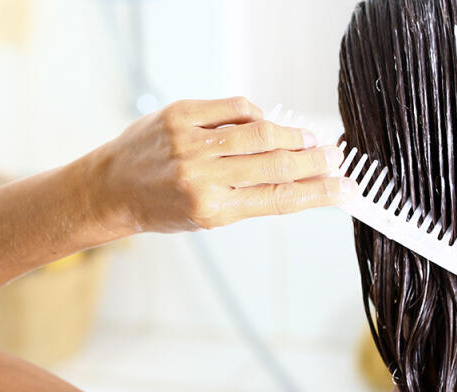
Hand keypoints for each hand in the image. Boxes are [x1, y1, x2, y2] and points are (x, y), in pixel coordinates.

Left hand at [90, 97, 352, 232]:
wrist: (112, 190)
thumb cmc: (160, 207)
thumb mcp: (208, 218)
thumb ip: (250, 198)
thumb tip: (298, 181)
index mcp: (212, 209)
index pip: (280, 199)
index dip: (319, 193)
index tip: (344, 189)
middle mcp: (202, 177)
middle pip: (277, 165)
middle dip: (315, 162)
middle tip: (336, 159)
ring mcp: (191, 143)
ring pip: (260, 132)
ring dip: (293, 135)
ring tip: (311, 139)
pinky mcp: (180, 115)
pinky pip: (234, 108)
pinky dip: (256, 115)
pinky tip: (266, 122)